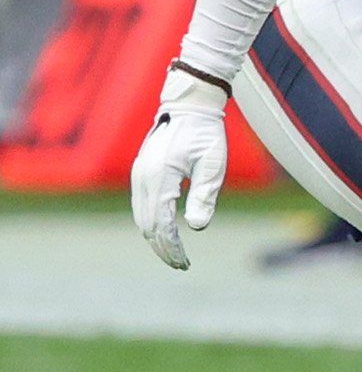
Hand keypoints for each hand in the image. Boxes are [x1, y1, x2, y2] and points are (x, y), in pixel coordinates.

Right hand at [130, 68, 230, 269]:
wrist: (189, 106)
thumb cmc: (207, 134)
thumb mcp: (214, 164)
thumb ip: (204, 195)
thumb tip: (196, 227)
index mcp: (159, 176)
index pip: (161, 224)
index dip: (172, 247)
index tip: (185, 263)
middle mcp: (142, 178)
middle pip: (147, 225)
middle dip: (163, 248)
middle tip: (182, 265)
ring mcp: (138, 175)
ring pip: (140, 217)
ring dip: (156, 238)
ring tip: (175, 255)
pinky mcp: (140, 173)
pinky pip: (141, 206)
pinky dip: (151, 223)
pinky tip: (167, 233)